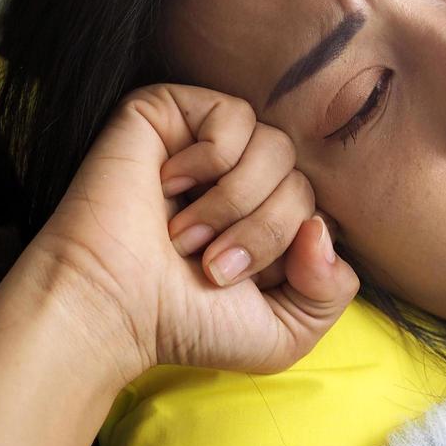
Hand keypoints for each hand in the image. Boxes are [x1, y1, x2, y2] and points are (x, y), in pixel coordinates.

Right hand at [21, 83, 360, 382]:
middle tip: (210, 266)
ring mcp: (209, 144)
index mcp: (270, 220)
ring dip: (235, 202)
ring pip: (276, 146)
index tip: (242, 284)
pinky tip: (169, 185)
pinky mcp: (172, 112)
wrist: (112, 308)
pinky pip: (234, 115)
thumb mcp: (285, 333)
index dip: (293, 249)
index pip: (323, 210)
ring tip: (185, 235)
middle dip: (263, 233)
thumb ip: (333, 290)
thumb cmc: (187, 323)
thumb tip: (322, 227)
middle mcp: (244, 179)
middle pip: (301, 180)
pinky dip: (211, 159)